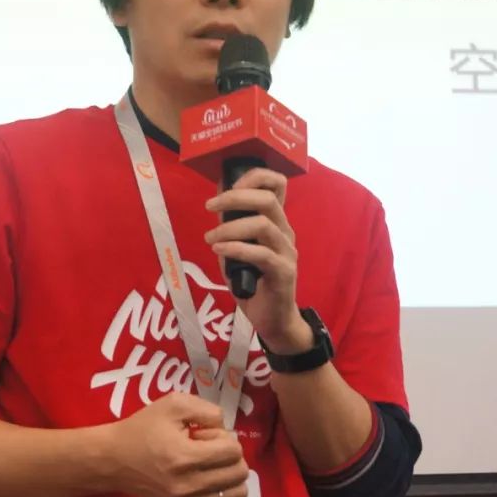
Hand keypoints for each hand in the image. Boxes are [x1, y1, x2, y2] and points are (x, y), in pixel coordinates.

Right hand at [107, 393, 248, 496]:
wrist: (115, 460)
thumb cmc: (143, 429)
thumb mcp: (172, 404)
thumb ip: (206, 410)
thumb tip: (227, 428)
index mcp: (185, 457)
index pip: (233, 451)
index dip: (224, 437)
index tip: (205, 434)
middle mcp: (189, 486)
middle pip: (239, 472)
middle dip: (231, 455)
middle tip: (209, 448)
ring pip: (237, 494)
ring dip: (231, 475)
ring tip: (212, 465)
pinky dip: (224, 495)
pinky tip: (209, 481)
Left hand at [204, 168, 304, 349]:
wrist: (273, 320)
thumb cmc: (253, 282)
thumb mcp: (237, 248)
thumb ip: (230, 226)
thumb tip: (215, 200)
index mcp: (276, 222)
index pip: (278, 185)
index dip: (256, 176)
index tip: (228, 184)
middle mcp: (284, 233)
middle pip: (268, 200)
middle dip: (235, 197)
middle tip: (209, 206)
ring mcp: (287, 253)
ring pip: (263, 225)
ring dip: (231, 227)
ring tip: (210, 238)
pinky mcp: (284, 273)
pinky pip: (262, 254)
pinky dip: (237, 248)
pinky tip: (220, 251)